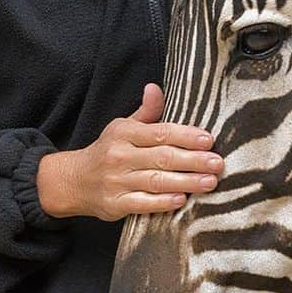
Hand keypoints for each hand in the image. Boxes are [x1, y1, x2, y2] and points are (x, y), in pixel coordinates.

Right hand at [35, 84, 220, 219]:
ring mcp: (116, 181)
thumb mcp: (123, 126)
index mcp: (125, 133)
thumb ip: (146, 112)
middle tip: (218, 163)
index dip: (186, 136)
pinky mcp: (114, 204)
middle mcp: (120, 156)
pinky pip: (142, 203)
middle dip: (193, 160)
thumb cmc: (109, 151)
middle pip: (162, 157)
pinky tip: (181, 200)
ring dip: (186, 182)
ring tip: (210, 182)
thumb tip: (155, 88)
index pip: (160, 132)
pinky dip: (162, 202)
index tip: (208, 140)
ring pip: (156, 181)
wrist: (74, 180)